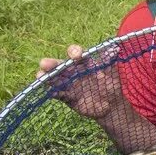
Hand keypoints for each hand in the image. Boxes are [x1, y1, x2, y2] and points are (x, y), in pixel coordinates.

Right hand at [36, 46, 155, 153]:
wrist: (112, 105)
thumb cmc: (112, 85)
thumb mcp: (114, 73)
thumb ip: (111, 62)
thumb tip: (116, 49)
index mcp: (85, 63)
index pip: (77, 54)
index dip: (74, 52)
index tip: (76, 56)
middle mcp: (74, 72)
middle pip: (61, 66)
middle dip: (53, 64)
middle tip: (44, 62)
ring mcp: (70, 85)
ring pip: (57, 79)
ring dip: (48, 77)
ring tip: (39, 76)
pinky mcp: (69, 97)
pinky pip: (60, 95)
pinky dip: (55, 93)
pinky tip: (49, 92)